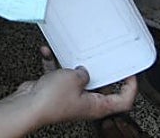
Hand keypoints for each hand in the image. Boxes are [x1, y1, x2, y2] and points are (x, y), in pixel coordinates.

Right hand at [11, 48, 137, 126]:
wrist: (28, 105)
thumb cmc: (50, 101)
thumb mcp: (74, 78)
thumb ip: (84, 72)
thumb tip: (84, 70)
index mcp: (97, 106)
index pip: (123, 100)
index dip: (131, 87)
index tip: (131, 73)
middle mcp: (85, 104)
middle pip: (101, 87)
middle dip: (100, 70)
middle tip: (102, 57)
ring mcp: (70, 98)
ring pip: (78, 79)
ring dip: (72, 64)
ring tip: (70, 52)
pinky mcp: (56, 92)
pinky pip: (59, 74)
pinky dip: (54, 63)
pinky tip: (49, 53)